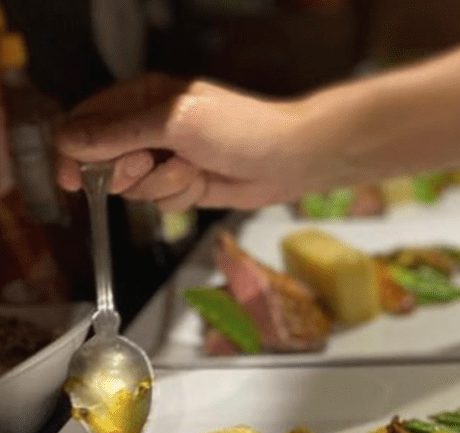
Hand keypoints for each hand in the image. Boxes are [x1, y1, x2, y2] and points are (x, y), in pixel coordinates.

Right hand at [56, 74, 316, 210]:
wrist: (289, 158)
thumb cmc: (237, 129)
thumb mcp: (172, 124)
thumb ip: (118, 133)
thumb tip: (67, 141)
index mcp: (141, 99)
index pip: (87, 123)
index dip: (74, 152)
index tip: (73, 179)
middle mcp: (149, 128)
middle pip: (105, 161)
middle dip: (127, 170)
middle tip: (149, 163)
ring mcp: (167, 158)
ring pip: (135, 187)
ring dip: (162, 184)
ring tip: (192, 170)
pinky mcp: (185, 185)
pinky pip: (162, 201)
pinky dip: (181, 196)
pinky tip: (204, 184)